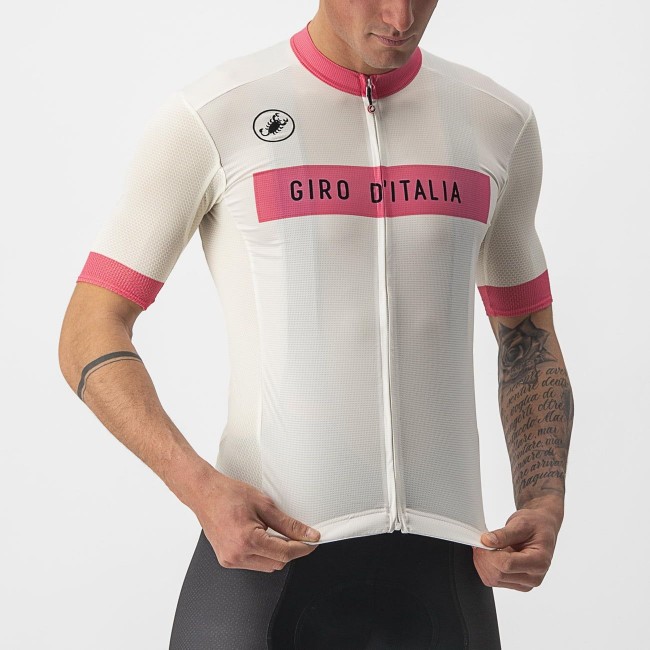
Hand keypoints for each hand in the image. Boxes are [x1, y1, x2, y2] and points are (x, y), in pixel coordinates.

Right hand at [190, 469, 320, 572]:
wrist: (204, 493)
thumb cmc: (229, 494)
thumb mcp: (264, 504)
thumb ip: (289, 524)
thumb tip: (308, 534)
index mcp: (248, 540)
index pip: (285, 553)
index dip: (303, 547)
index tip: (312, 541)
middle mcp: (237, 555)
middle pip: (277, 563)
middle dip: (290, 549)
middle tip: (294, 533)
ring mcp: (230, 560)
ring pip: (266, 566)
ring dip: (276, 553)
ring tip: (270, 531)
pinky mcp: (226, 561)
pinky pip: (253, 564)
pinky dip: (262, 554)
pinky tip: (259, 537)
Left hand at [472, 496, 563, 591]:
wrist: (541, 529)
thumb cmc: (535, 525)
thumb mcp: (521, 523)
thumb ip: (503, 534)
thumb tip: (486, 541)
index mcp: (540, 562)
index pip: (507, 564)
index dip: (489, 553)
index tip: (483, 540)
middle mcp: (534, 577)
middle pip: (498, 574)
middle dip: (484, 557)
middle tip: (480, 542)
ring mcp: (525, 584)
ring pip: (494, 580)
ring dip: (483, 563)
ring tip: (485, 547)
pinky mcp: (517, 584)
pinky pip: (494, 581)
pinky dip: (486, 567)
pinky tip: (489, 554)